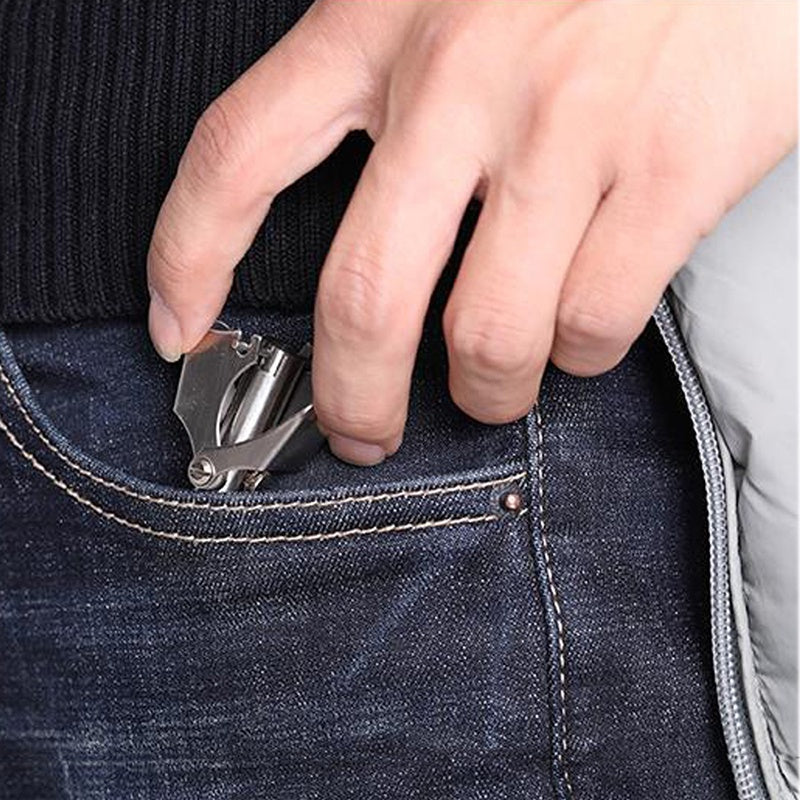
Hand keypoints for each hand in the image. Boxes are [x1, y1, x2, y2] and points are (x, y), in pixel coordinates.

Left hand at [147, 0, 796, 464]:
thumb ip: (393, 83)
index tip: (177, 332)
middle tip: (362, 434)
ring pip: (487, 337)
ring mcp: (569, 129)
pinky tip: (577, 336)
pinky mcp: (673, 165)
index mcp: (382, 17)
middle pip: (362, 297)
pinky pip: (593, 322)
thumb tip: (370, 224)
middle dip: (352, 399)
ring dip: (486, 391)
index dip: (187, 260)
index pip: (237, 156)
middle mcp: (462, 77)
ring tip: (492, 385)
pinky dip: (579, 356)